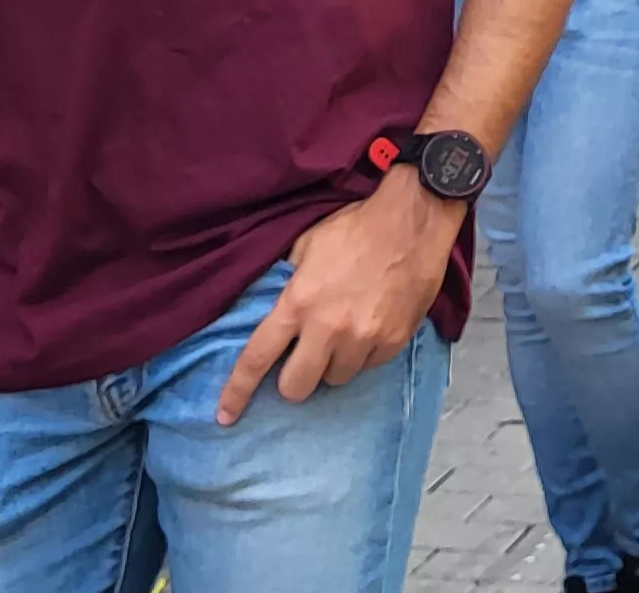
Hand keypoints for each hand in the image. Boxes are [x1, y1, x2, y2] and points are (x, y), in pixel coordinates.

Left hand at [214, 174, 461, 424]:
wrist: (413, 222)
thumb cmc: (355, 228)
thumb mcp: (306, 246)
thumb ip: (286, 283)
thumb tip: (273, 308)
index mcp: (298, 303)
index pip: (257, 358)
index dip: (237, 392)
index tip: (225, 416)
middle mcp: (328, 328)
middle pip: (296, 387)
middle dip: (295, 378)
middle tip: (304, 358)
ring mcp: (364, 339)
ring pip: (335, 379)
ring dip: (333, 364)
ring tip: (344, 334)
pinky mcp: (393, 342)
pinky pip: (369, 367)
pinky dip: (364, 355)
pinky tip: (369, 327)